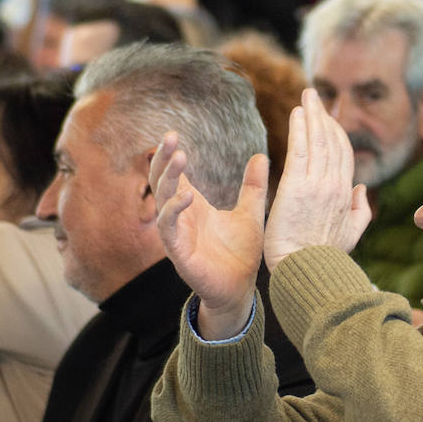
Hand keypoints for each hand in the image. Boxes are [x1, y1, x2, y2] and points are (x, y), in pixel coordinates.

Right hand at [150, 130, 269, 339]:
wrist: (241, 289)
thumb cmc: (241, 254)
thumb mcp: (250, 213)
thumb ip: (253, 186)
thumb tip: (261, 155)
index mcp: (193, 206)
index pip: (175, 174)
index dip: (171, 155)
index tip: (173, 132)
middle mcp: (180, 217)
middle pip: (162, 181)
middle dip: (163, 159)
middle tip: (171, 137)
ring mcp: (176, 234)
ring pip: (162, 200)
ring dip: (168, 178)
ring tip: (180, 156)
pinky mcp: (178, 252)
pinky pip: (168, 227)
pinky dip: (173, 210)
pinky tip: (185, 194)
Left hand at [263, 88, 371, 269]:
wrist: (306, 270)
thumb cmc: (324, 258)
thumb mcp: (350, 235)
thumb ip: (359, 211)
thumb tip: (361, 190)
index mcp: (346, 195)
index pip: (343, 155)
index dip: (336, 133)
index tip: (327, 118)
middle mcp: (335, 185)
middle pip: (332, 141)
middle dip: (324, 116)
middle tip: (314, 96)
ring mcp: (317, 183)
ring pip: (317, 140)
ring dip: (312, 115)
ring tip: (306, 96)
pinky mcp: (296, 186)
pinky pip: (300, 149)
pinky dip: (299, 128)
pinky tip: (296, 112)